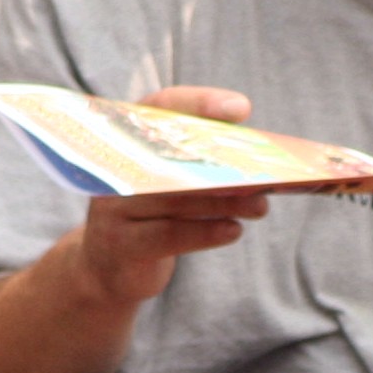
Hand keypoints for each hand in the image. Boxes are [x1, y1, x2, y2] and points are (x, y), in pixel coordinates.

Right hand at [72, 86, 269, 304]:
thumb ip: (199, 160)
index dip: (200, 103)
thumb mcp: (170, 182)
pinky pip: (168, 235)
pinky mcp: (121, 245)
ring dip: (225, 202)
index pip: (161, 106)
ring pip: (175, 199)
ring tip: (260, 206)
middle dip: (223, 162)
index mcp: (127, 139)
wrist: (107, 269)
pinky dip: (206, 232)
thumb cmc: (151, 216)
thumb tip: (255, 153)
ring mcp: (112, 207)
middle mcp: (114, 167)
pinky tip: (234, 230)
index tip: (240, 108)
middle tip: (265, 172)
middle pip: (172, 155)